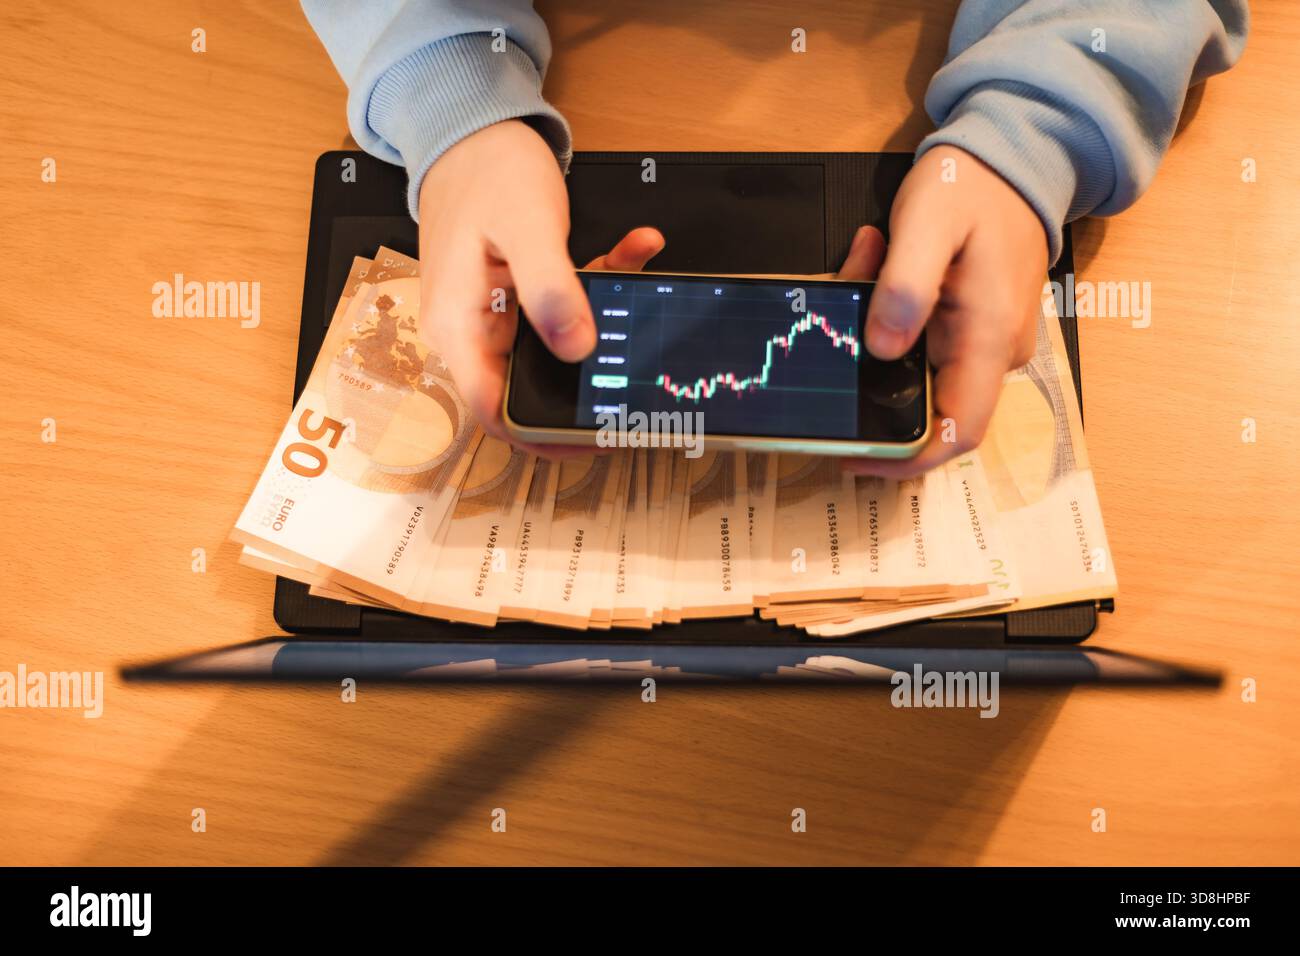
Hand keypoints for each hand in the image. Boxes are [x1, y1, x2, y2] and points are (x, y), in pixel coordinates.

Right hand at [417, 119, 663, 453]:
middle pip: (529, 387)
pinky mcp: (518, 296)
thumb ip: (551, 289)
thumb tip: (578, 350)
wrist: (470, 129)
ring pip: (556, 346)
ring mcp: (496, 314)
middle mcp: (473, 330)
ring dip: (602, 322)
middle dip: (586, 382)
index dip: (541, 434)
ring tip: (641, 289)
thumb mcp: (526, 227)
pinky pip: (563, 309)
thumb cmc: (486, 170)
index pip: (494, 411)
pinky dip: (601, 284)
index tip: (592, 437)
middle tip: (637, 377)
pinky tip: (635, 249)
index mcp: (460, 327)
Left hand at [838, 145, 1048, 478]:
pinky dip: (890, 319)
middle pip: (928, 405)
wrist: (1015, 160)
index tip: (857, 457)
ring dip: (877, 342)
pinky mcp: (971, 331)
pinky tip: (878, 268)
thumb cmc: (974, 185)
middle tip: (843, 319)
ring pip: (916, 373)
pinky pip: (921, 346)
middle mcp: (995, 352)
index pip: (957, 430)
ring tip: (864, 271)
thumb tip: (883, 349)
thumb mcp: (928, 221)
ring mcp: (985, 344)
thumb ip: (905, 286)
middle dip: (874, 380)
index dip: (908, 457)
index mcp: (990, 336)